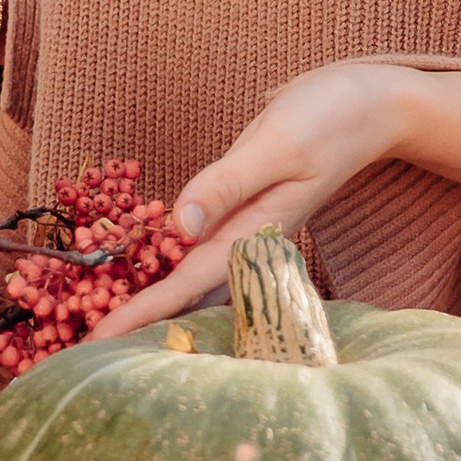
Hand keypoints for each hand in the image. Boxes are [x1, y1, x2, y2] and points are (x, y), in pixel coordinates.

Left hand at [93, 61, 413, 331]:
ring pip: (199, 285)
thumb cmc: (330, 119)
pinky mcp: (249, 214)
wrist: (372, 107)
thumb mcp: (278, 145)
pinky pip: (207, 258)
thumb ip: (227, 184)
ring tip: (112, 333)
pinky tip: (155, 287)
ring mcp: (251, 232)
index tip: (101, 342)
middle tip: (88, 354)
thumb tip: (180, 226)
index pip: (188, 283)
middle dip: (145, 327)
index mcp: (256, 232)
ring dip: (160, 309)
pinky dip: (178, 278)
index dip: (143, 313)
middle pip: (190, 298)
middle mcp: (251, 242)